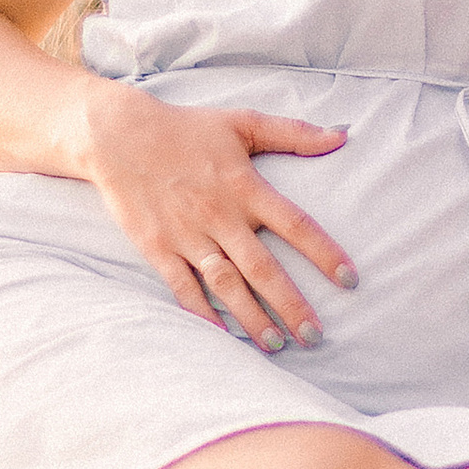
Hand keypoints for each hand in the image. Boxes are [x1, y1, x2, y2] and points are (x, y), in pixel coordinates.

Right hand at [83, 79, 355, 351]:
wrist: (119, 136)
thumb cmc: (187, 128)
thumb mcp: (243, 123)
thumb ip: (294, 133)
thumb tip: (343, 134)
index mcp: (245, 186)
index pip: (295, 225)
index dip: (324, 253)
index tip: (350, 279)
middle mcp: (219, 216)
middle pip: (262, 268)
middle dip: (291, 305)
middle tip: (316, 336)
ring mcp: (187, 236)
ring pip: (226, 285)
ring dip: (252, 317)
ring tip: (277, 345)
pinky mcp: (158, 249)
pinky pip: (183, 289)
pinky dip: (203, 314)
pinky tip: (224, 337)